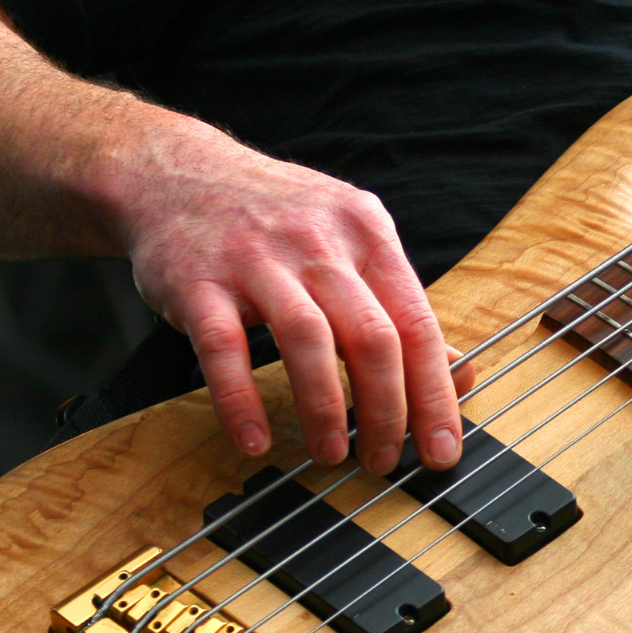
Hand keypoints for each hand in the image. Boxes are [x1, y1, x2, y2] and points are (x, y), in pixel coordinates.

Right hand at [114, 132, 472, 473]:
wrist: (175, 172)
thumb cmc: (274, 217)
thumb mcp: (349, 240)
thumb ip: (399, 305)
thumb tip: (455, 372)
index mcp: (366, 232)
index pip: (416, 323)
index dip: (435, 393)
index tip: (443, 447)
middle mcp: (317, 241)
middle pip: (372, 336)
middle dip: (386, 411)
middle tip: (385, 460)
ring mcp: (256, 259)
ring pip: (307, 339)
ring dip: (324, 409)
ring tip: (332, 454)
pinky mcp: (198, 282)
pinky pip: (223, 348)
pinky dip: (240, 401)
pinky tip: (254, 440)